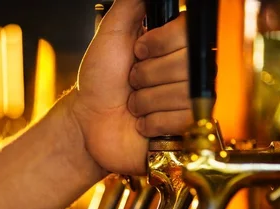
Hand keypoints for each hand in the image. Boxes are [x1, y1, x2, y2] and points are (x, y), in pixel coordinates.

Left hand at [70, 0, 190, 174]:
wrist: (90, 121)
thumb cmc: (100, 80)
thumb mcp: (111, 34)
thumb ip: (130, 5)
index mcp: (175, 44)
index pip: (188, 33)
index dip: (158, 44)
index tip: (138, 52)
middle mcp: (187, 69)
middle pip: (185, 65)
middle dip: (146, 76)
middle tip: (131, 82)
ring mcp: (189, 98)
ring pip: (181, 94)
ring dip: (146, 101)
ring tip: (133, 104)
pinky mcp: (186, 126)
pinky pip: (180, 119)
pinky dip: (153, 122)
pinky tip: (142, 122)